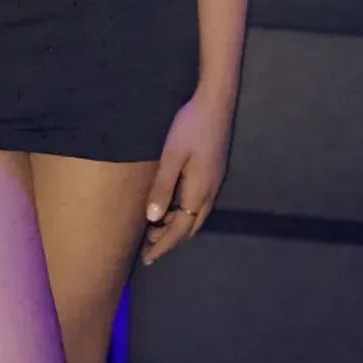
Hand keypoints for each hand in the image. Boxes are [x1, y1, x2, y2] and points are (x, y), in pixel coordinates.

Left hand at [141, 89, 235, 266]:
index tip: (147, 259)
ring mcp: (214, 183)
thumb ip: (163, 187)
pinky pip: (199, 205)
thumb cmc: (190, 126)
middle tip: (147, 248)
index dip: (163, 246)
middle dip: (169, 241)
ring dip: (177, 228)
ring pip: (196, 217)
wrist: (216, 103)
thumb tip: (154, 219)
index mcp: (198, 192)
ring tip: (155, 231)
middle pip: (189, 228)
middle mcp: (210, 193)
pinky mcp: (214, 173)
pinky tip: (172, 208)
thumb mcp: (172, 156)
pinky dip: (184, 214)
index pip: (179, 229)